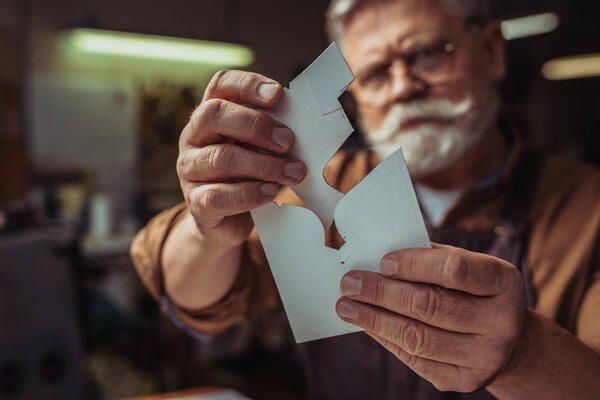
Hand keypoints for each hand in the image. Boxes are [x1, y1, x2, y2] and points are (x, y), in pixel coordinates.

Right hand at [178, 70, 305, 245]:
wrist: (228, 222)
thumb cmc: (247, 176)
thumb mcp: (258, 149)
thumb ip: (271, 136)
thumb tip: (303, 129)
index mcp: (210, 116)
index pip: (220, 85)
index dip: (248, 85)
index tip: (278, 94)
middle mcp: (193, 137)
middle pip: (214, 115)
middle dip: (256, 125)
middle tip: (288, 141)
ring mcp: (190, 170)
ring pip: (221, 158)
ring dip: (264, 165)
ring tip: (293, 172)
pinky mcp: (197, 202)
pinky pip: (219, 195)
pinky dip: (250, 193)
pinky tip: (271, 192)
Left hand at [336, 244, 525, 392]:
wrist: (506, 338)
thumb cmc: (472, 290)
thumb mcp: (464, 265)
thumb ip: (428, 258)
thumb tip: (376, 257)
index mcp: (504, 283)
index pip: (455, 270)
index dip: (415, 264)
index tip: (383, 262)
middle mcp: (501, 322)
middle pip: (430, 305)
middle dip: (382, 292)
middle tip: (350, 283)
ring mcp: (485, 356)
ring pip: (418, 337)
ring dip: (374, 319)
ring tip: (346, 306)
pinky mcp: (465, 380)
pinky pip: (415, 359)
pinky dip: (385, 338)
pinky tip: (367, 324)